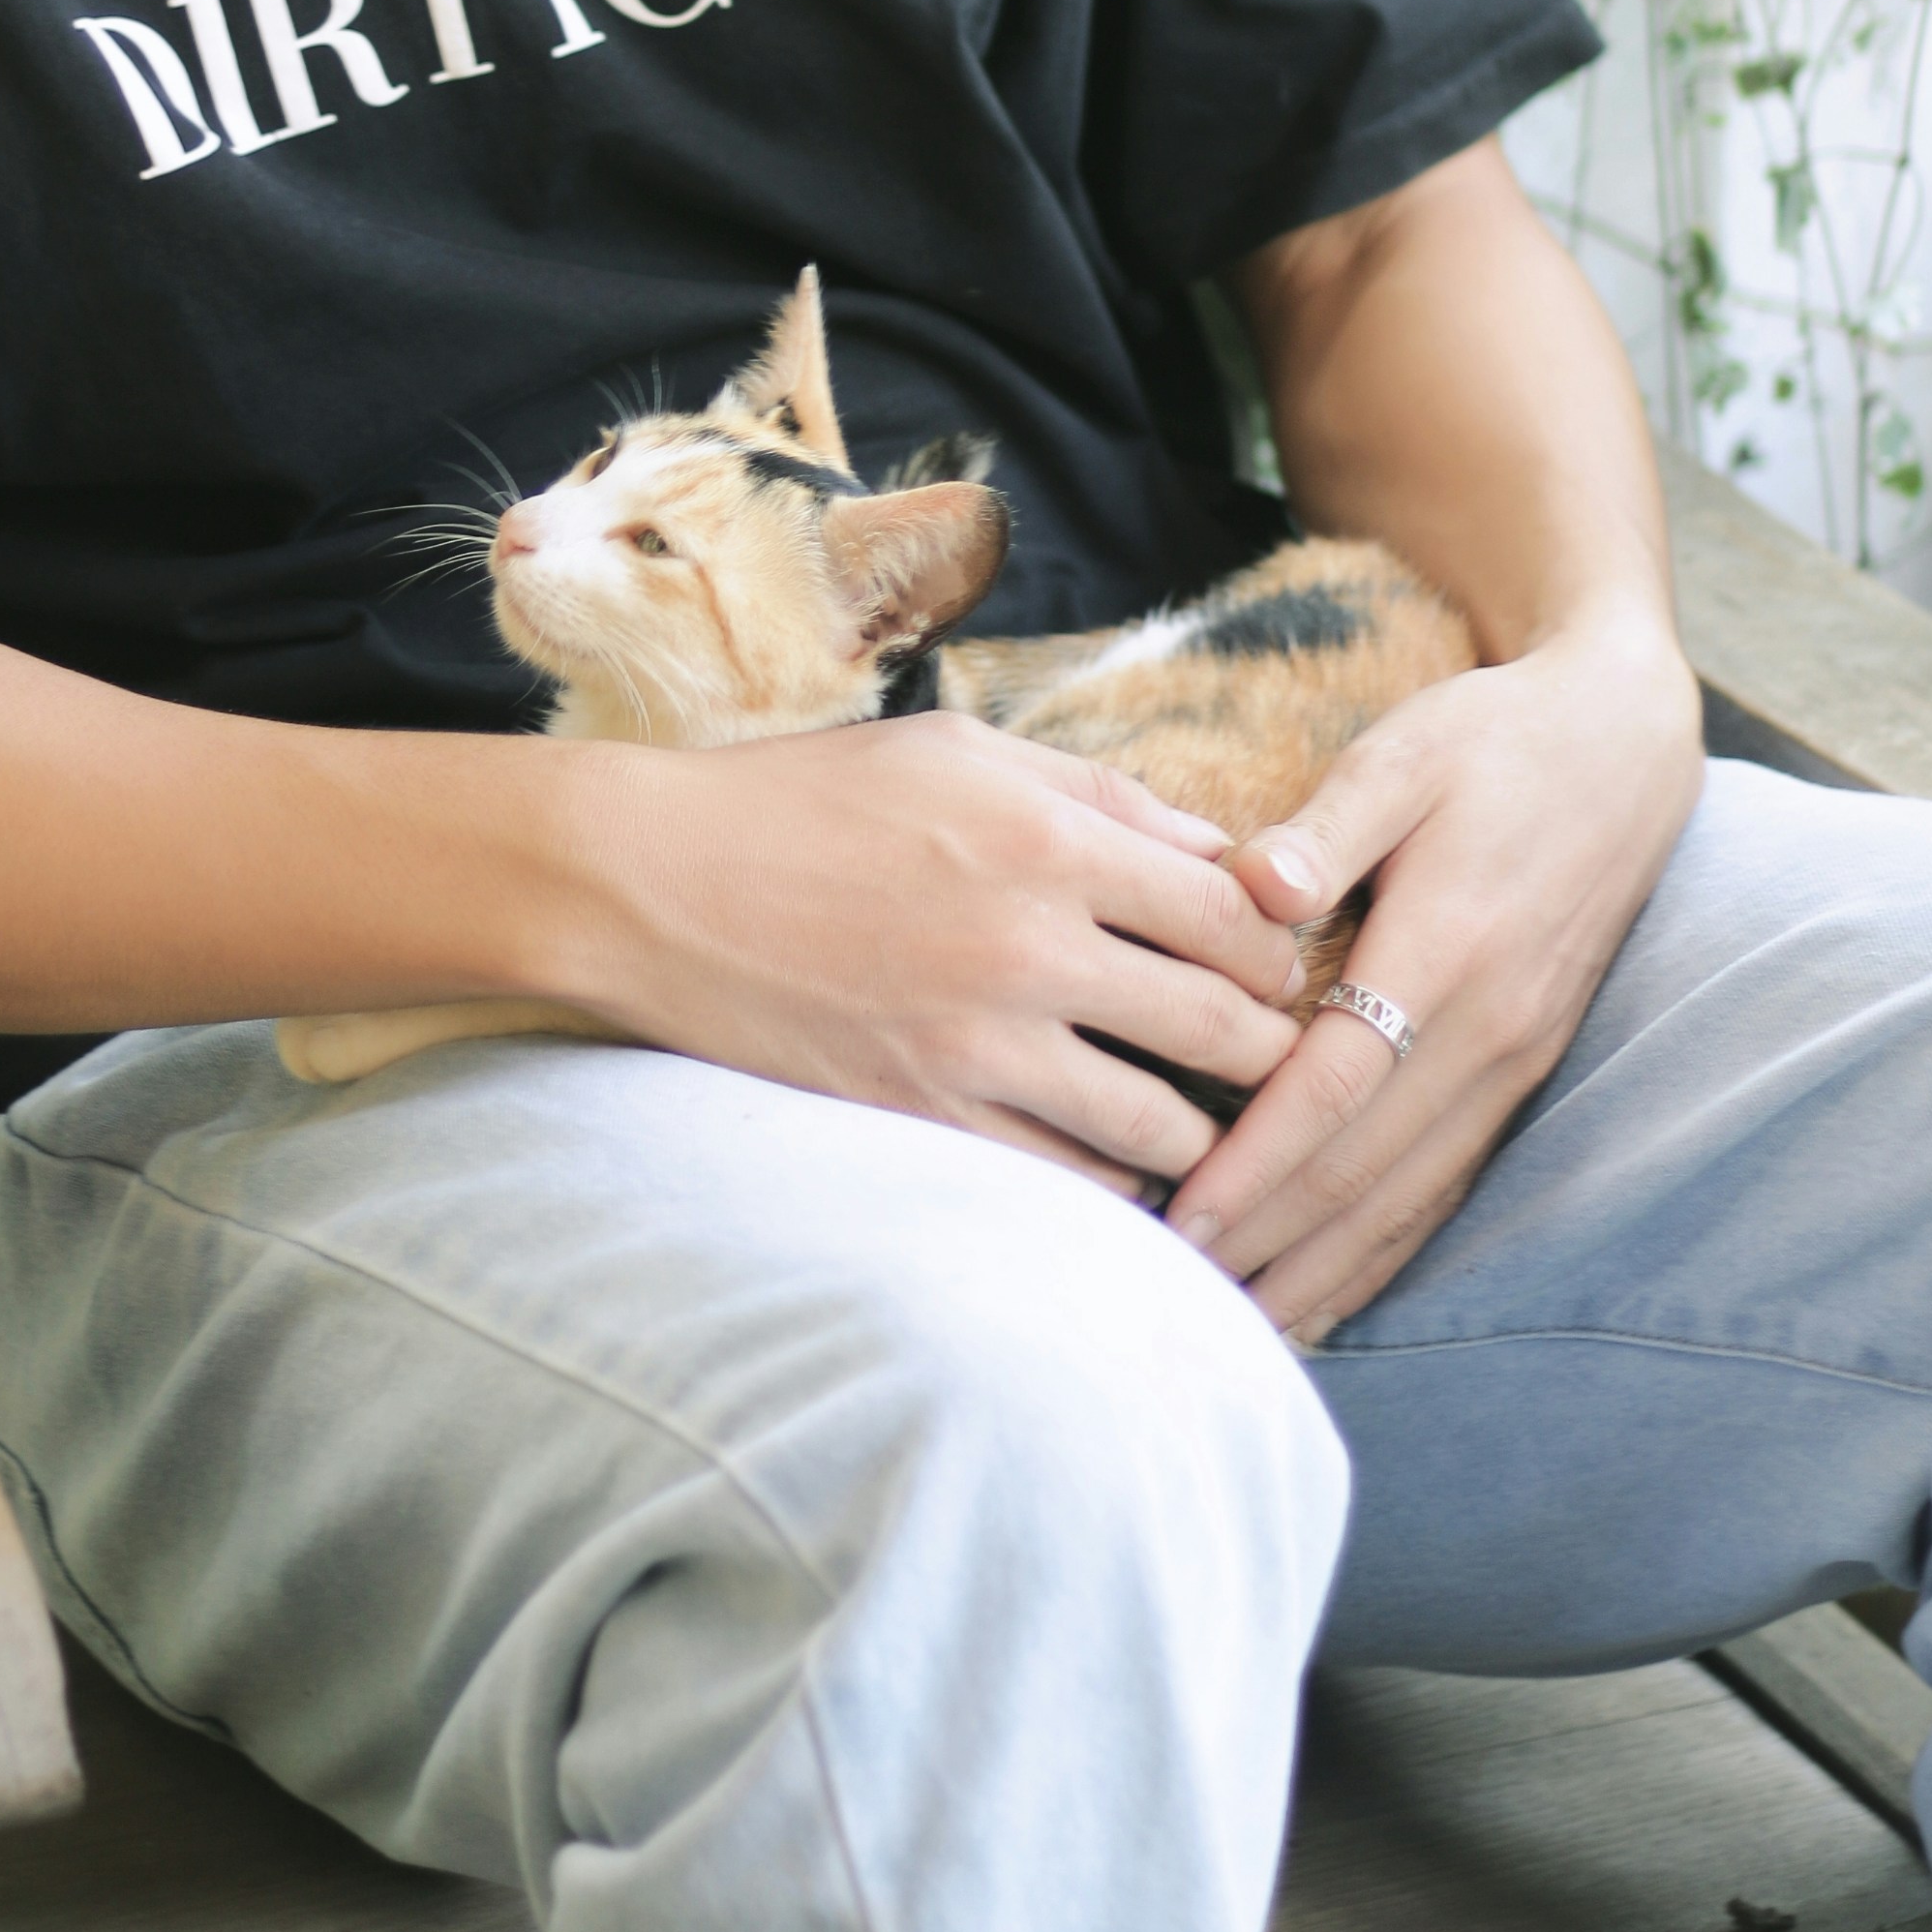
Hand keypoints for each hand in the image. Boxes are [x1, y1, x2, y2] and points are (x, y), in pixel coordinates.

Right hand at [572, 706, 1309, 1190]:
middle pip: (1223, 1029)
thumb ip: (1102, 796)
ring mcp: (976, 1048)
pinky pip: (1067, 1179)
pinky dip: (1109, 1173)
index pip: (1237, 917)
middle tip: (1269, 1052)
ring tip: (1205, 1117)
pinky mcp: (924, 1119)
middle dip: (1268, 1047)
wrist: (654, 883)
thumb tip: (1223, 854)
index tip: (1273, 964)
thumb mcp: (960, 751)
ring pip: (1160, 1126)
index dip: (1277, 951)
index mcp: (1048, 841)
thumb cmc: (810, 798)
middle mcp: (1028, 948)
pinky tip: (1112, 1151)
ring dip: (1200, 1128)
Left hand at [1161, 612, 1700, 1335]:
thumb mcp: (1405, 752)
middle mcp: (1491, 1028)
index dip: (1257, 1163)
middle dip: (1270, 1242)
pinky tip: (1329, 1288)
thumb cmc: (1492, 739)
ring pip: (1410, 1196)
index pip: (1336, 1088)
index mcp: (1449, 951)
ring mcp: (1515, 1059)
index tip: (1179, 1218)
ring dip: (1323, 1267)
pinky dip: (1386, 1247)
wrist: (1623, 745)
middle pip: (1366, 1169)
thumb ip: (1326, 826)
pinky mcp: (1524, 1068)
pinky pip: (1447, 1182)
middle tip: (1171, 1300)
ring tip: (1236, 1327)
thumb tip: (1254, 889)